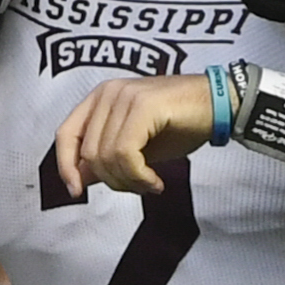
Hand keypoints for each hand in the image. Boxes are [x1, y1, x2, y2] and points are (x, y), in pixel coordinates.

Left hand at [56, 73, 213, 197]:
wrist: (218, 106)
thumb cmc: (180, 124)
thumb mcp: (137, 146)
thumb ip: (106, 157)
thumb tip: (79, 179)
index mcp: (100, 98)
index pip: (65, 134)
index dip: (65, 166)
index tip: (77, 192)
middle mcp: (108, 92)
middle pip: (89, 153)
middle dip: (113, 181)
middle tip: (139, 187)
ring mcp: (125, 96)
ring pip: (107, 156)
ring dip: (129, 181)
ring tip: (150, 183)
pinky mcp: (143, 106)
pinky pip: (126, 153)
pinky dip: (139, 176)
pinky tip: (155, 181)